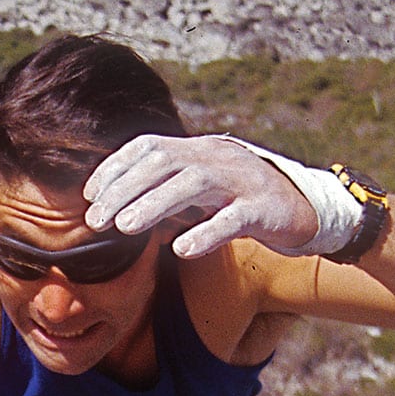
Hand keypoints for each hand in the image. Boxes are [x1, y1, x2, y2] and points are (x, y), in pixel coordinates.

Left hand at [83, 134, 318, 258]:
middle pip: (164, 161)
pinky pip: (233, 218)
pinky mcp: (265, 209)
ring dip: (153, 205)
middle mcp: (218, 157)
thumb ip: (165, 193)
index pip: (149, 146)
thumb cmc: (241, 201)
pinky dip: (206, 232)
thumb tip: (117, 210)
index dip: (116, 166)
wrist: (305, 210)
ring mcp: (243, 180)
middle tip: (95, 219)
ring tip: (124, 228)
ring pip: (194, 184)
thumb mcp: (201, 190)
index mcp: (199, 149)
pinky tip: (180, 249)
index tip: (89, 194)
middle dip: (124, 189)